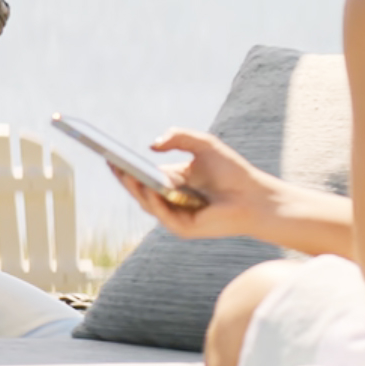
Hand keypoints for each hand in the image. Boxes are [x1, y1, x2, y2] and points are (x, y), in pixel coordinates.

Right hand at [117, 130, 279, 243]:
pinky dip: (154, 201)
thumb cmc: (232, 171)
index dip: (127, 166)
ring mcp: (174, 216)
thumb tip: (152, 146)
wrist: (254, 196)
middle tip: (110, 162)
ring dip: (134, 188)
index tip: (110, 154)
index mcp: (173, 183)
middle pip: (140, 190)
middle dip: (124, 177)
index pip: (144, 175)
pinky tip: (148, 186)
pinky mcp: (183, 228)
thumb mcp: (203, 144)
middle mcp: (170, 201)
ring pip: (147, 203)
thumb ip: (178, 137)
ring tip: (123, 172)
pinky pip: (163, 214)